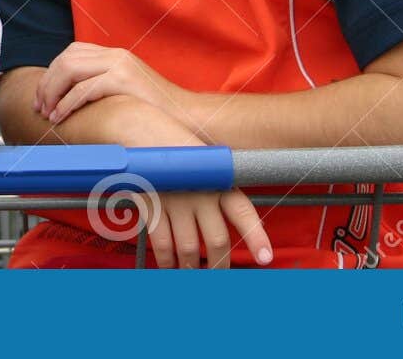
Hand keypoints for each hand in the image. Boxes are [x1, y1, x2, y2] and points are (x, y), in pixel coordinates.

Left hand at [35, 43, 187, 125]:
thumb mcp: (125, 91)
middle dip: (46, 83)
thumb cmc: (155, 110)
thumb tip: (70, 99)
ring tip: (47, 113)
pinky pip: (84, 88)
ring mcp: (120, 65)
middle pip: (66, 59)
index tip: (42, 97)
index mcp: (114, 55)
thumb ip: (102, 86)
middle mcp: (115, 55)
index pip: (71, 53)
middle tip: (39, 107)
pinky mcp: (123, 81)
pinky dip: (66, 103)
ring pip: (70, 69)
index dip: (51, 74)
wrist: (186, 116)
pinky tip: (60, 117)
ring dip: (52, 92)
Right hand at [98, 103, 272, 268]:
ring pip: (189, 248)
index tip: (265, 258)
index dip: (256, 237)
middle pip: (217, 240)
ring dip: (190, 267)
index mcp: (218, 178)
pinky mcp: (153, 205)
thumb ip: (215, 187)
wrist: (138, 126)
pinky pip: (162, 243)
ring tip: (190, 273)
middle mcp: (201, 192)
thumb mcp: (202, 160)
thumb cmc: (173, 144)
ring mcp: (176, 200)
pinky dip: (165, 260)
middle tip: (217, 276)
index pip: (243, 212)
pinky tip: (168, 265)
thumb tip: (225, 220)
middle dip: (218, 265)